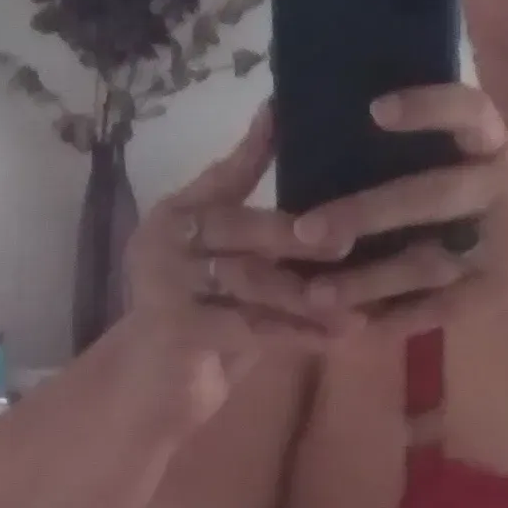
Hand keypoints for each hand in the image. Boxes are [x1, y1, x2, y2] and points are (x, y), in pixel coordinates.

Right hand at [119, 107, 341, 379]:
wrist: (151, 394)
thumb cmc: (204, 327)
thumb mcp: (234, 273)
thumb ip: (261, 233)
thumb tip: (325, 200)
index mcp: (176, 217)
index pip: (221, 175)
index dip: (253, 146)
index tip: (284, 113)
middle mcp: (162, 241)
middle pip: (236, 225)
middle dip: (294, 233)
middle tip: (349, 238)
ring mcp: (164, 283)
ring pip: (248, 278)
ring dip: (305, 293)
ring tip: (356, 302)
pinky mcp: (176, 328)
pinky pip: (248, 326)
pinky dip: (296, 333)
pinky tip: (337, 336)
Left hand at [276, 87, 507, 336]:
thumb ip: (455, 153)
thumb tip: (358, 135)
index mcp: (503, 150)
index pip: (469, 114)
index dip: (426, 108)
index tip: (374, 110)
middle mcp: (506, 193)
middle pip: (431, 198)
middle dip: (366, 214)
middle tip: (308, 229)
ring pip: (427, 265)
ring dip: (367, 282)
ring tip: (313, 293)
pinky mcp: (507, 299)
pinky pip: (442, 311)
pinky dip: (396, 321)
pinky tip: (352, 328)